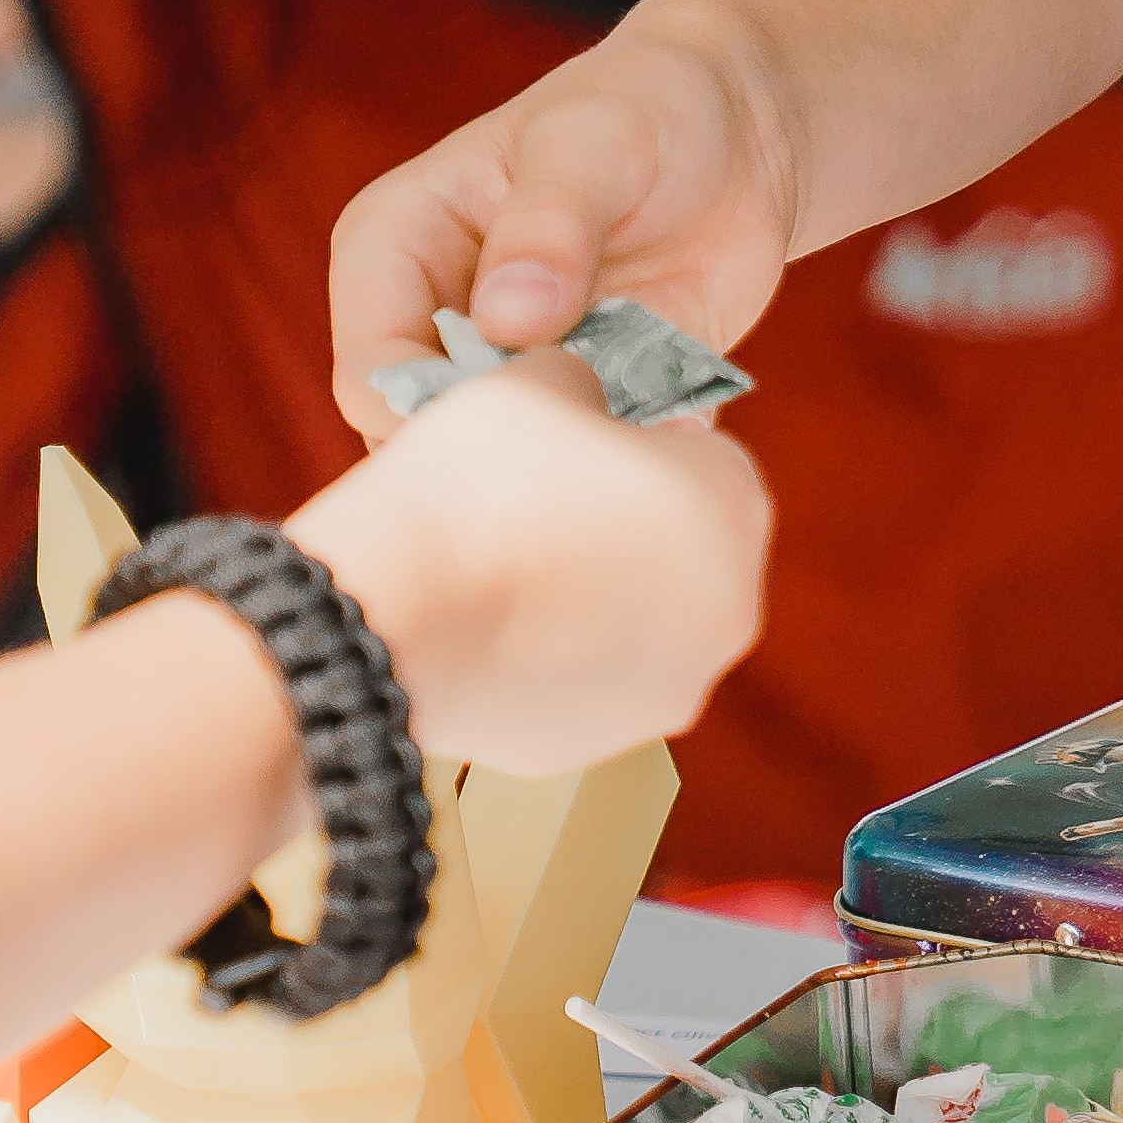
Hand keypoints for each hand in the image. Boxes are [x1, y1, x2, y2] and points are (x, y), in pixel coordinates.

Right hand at [291, 363, 769, 776]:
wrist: (388, 613)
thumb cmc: (477, 484)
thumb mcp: (540, 378)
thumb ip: (587, 381)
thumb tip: (584, 401)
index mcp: (735, 511)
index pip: (709, 458)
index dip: (640, 444)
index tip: (577, 444)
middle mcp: (726, 615)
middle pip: (682, 551)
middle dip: (625, 526)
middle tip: (539, 501)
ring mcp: (663, 692)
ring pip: (636, 624)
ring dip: (590, 595)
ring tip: (503, 563)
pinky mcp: (593, 744)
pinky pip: (580, 681)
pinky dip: (547, 655)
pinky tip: (483, 623)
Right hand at [317, 1, 791, 427]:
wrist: (739, 133)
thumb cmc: (645, 105)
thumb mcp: (595, 144)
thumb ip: (549, 225)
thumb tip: (505, 318)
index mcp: (391, 248)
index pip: (373, 371)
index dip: (438, 416)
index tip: (538, 419)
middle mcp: (430, 324)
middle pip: (425, 441)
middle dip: (509, 459)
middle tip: (605, 437)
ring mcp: (503, 373)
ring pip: (503, 473)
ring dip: (574, 471)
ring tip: (648, 440)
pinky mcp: (576, 404)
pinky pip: (587, 470)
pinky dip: (632, 468)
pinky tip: (683, 440)